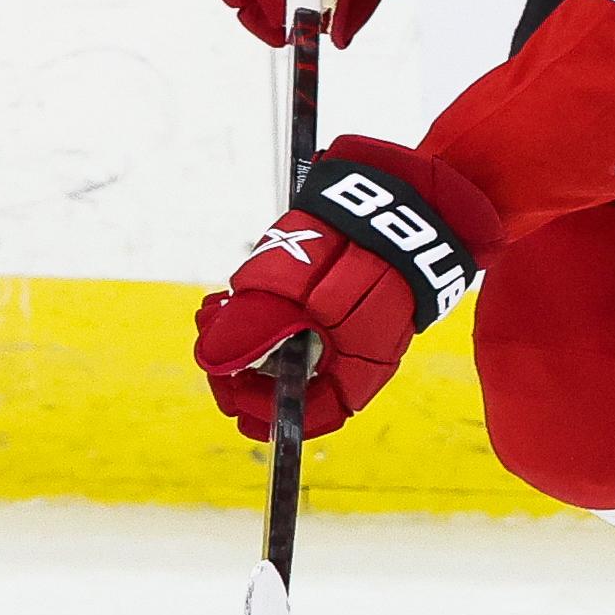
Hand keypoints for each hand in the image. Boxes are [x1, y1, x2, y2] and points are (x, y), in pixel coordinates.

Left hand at [194, 139, 497, 440]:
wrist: (404, 200)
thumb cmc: (362, 246)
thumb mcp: (302, 286)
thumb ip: (259, 327)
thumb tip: (215, 362)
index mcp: (356, 370)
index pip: (304, 414)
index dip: (258, 408)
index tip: (225, 378)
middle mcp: (352, 361)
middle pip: (287, 388)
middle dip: (240, 367)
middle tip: (209, 332)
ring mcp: (345, 334)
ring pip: (284, 357)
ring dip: (243, 340)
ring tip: (216, 309)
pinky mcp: (335, 309)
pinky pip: (294, 328)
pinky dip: (261, 318)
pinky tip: (237, 297)